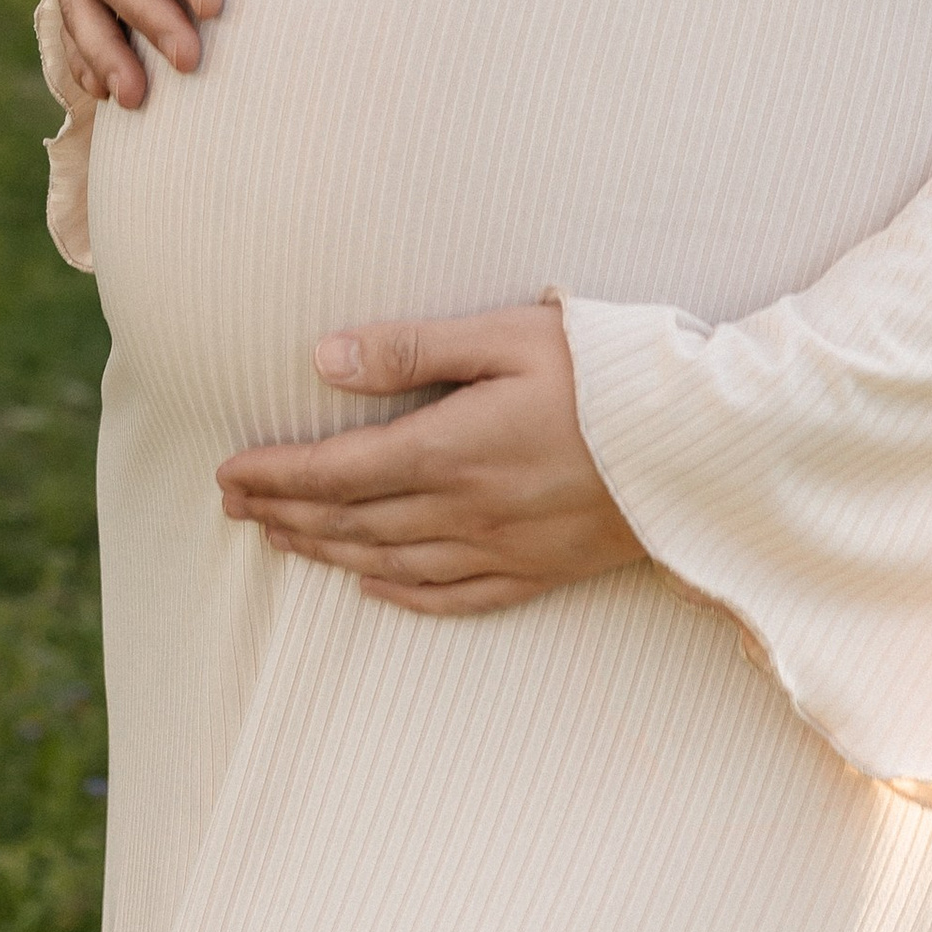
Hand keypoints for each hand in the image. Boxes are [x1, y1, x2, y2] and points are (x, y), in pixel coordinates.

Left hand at [216, 306, 647, 614]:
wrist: (703, 446)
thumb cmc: (607, 370)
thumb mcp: (507, 335)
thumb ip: (412, 350)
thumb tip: (322, 357)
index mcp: (451, 449)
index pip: (337, 470)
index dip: (276, 474)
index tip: (228, 473)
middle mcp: (467, 510)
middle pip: (354, 520)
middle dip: (287, 513)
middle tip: (234, 509)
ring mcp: (505, 549)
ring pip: (392, 561)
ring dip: (328, 551)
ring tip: (282, 539)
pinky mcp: (543, 570)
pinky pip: (456, 596)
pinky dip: (403, 595)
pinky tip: (374, 588)